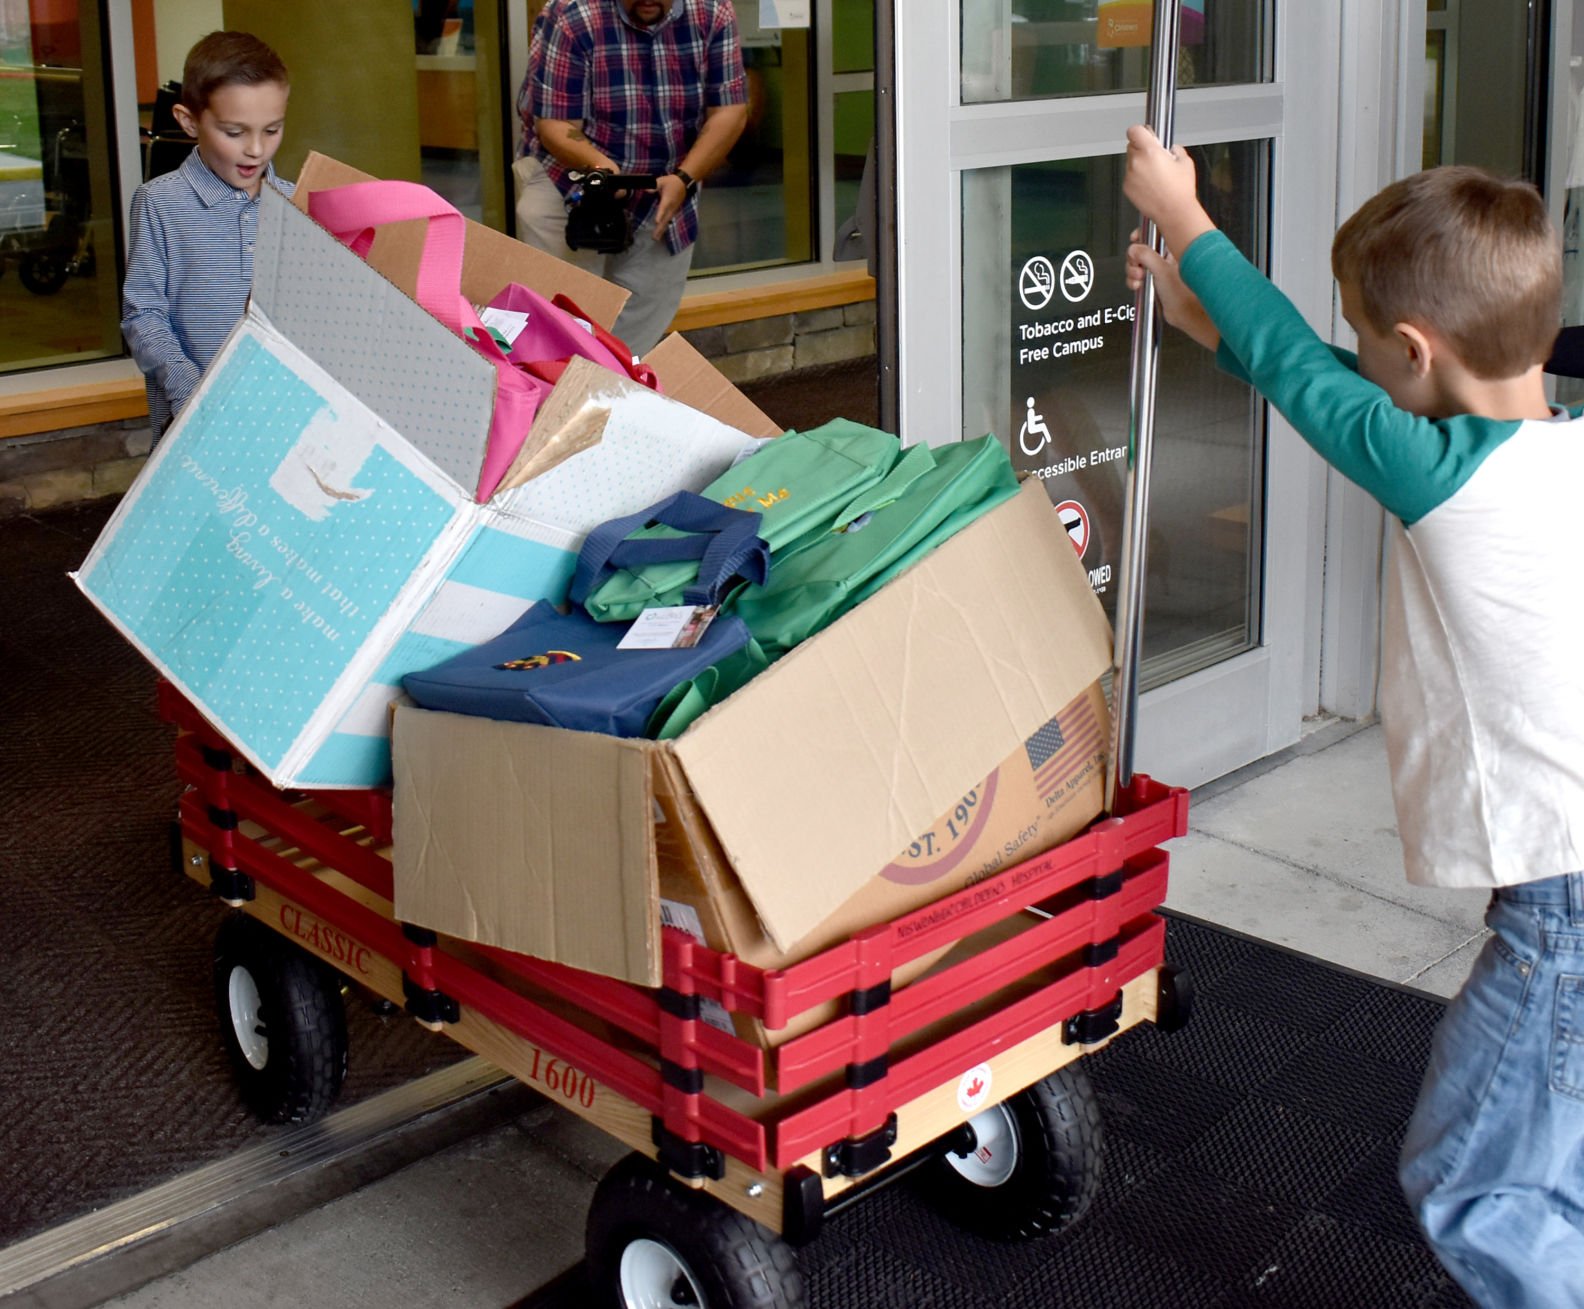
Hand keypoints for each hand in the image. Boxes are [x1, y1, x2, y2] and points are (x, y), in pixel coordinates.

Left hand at [652, 173, 687, 239]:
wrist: (683, 183)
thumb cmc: (671, 182)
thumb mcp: (661, 181)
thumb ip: (653, 185)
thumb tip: (646, 190)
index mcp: (668, 200)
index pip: (663, 208)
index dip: (660, 215)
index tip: (656, 222)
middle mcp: (671, 207)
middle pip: (665, 220)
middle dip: (659, 229)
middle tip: (654, 237)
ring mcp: (673, 210)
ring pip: (666, 222)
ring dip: (661, 230)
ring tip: (656, 238)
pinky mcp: (673, 212)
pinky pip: (668, 221)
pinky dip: (664, 227)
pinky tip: (660, 233)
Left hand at [1123, 124, 1213, 257]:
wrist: (1173, 212)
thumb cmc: (1180, 190)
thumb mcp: (1185, 161)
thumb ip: (1175, 149)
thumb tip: (1170, 148)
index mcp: (1150, 151)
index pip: (1134, 130)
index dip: (1140, 131)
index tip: (1146, 134)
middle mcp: (1136, 162)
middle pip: (1132, 145)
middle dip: (1142, 148)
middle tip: (1155, 156)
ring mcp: (1129, 175)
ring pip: (1130, 161)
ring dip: (1139, 163)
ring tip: (1155, 174)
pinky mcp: (1127, 187)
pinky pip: (1129, 175)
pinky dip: (1137, 176)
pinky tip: (1150, 184)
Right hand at [1126, 233, 1218, 350]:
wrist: (1187, 314)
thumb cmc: (1186, 294)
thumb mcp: (1162, 270)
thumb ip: (1145, 256)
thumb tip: (1133, 249)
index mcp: (1173, 247)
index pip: (1154, 233)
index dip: (1143, 234)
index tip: (1135, 237)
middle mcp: (1166, 257)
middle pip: (1141, 249)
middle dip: (1134, 258)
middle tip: (1137, 265)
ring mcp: (1159, 270)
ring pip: (1138, 264)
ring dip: (1133, 271)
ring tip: (1139, 278)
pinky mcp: (1154, 282)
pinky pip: (1138, 277)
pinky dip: (1134, 281)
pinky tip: (1138, 285)